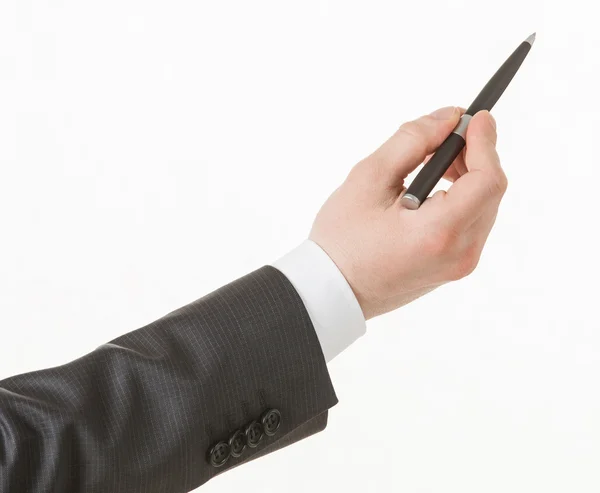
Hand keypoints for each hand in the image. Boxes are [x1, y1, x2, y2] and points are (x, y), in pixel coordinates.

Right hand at [309, 107, 506, 319]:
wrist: (332, 291)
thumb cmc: (341, 240)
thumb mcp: (367, 179)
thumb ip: (411, 142)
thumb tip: (447, 118)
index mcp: (438, 233)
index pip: (487, 180)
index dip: (486, 143)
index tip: (478, 118)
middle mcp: (458, 254)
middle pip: (490, 193)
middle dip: (476, 157)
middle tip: (446, 137)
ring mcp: (458, 266)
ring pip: (484, 208)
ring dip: (469, 178)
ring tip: (435, 164)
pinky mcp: (452, 269)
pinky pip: (472, 225)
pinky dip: (462, 200)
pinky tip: (434, 190)